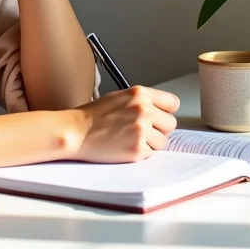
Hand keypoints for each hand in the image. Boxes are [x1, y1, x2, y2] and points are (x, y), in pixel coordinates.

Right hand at [64, 86, 180, 163]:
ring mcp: (141, 131)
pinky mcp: (137, 150)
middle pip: (171, 124)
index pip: (173, 103)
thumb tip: (161, 112)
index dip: (165, 111)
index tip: (160, 117)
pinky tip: (125, 147)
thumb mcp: (119, 97)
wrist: (76, 132)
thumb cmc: (94, 115)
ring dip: (150, 143)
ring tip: (130, 139)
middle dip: (159, 129)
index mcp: (139, 93)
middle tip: (142, 131)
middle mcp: (143, 110)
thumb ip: (142, 101)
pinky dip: (140, 153)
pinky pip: (151, 154)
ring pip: (163, 142)